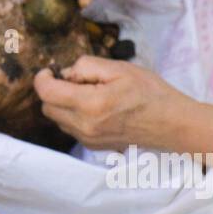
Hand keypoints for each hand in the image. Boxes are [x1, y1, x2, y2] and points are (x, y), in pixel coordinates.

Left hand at [34, 57, 179, 147]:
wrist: (170, 123)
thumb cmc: (149, 92)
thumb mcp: (120, 68)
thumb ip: (87, 67)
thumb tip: (65, 73)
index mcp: (90, 104)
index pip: (47, 93)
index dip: (42, 79)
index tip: (48, 71)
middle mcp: (84, 126)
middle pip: (48, 108)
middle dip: (54, 91)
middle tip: (76, 80)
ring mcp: (87, 139)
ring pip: (57, 119)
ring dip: (63, 104)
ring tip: (88, 94)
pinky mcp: (91, 146)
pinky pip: (70, 128)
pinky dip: (73, 115)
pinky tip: (94, 107)